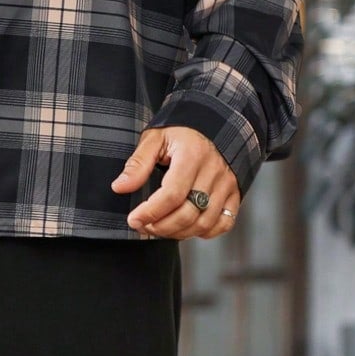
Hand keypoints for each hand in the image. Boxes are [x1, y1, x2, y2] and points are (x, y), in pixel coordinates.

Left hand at [111, 126, 239, 240]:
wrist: (214, 122)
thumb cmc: (182, 131)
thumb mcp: (155, 138)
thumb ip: (138, 163)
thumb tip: (120, 187)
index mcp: (193, 155)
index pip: (172, 194)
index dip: (151, 212)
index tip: (134, 219)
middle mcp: (213, 171)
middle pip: (189, 213)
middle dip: (161, 227)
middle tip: (143, 226)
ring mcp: (227, 184)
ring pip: (204, 223)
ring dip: (179, 233)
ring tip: (160, 228)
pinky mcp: (234, 193)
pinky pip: (223, 223)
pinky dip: (204, 232)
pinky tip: (186, 228)